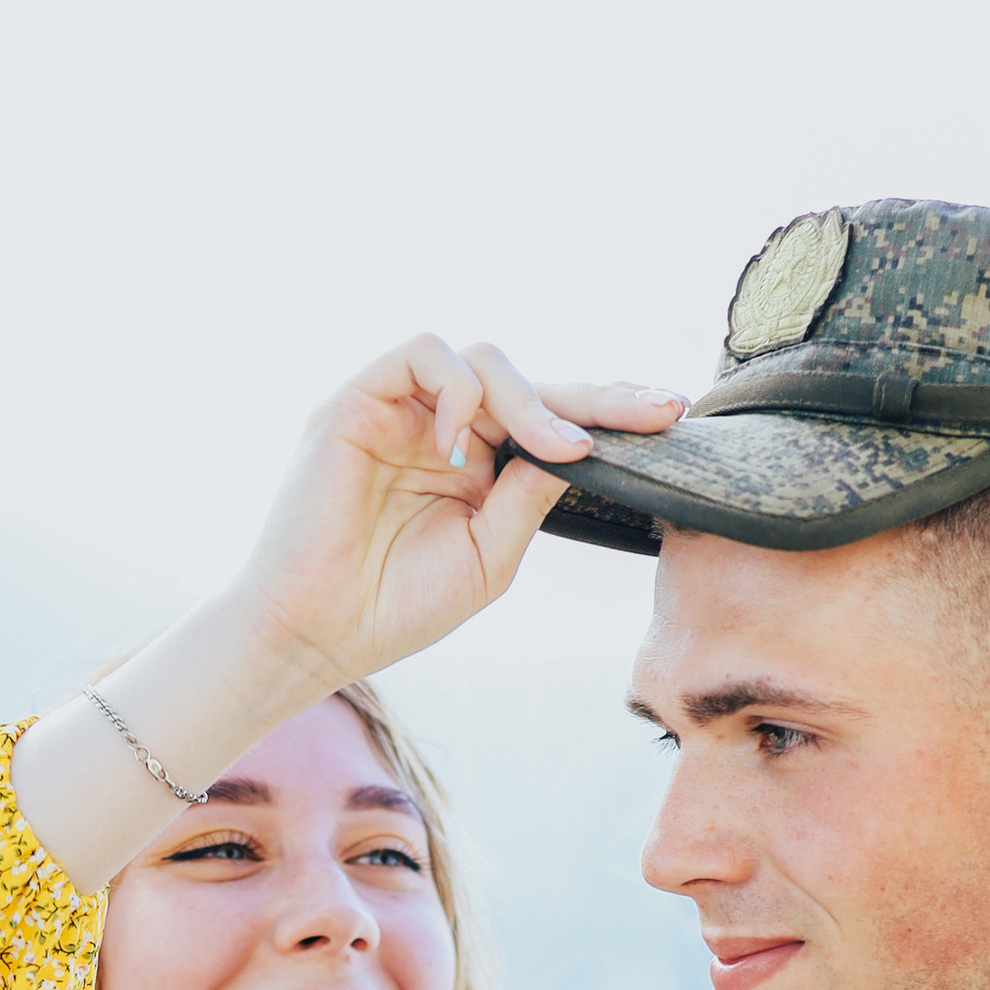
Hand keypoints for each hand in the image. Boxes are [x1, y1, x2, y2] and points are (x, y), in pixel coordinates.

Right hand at [228, 339, 677, 697]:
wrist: (316, 634)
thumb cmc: (397, 606)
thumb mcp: (490, 556)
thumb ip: (530, 498)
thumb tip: (577, 444)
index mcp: (476, 466)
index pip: (550, 422)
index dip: (609, 413)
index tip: (673, 414)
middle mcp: (441, 428)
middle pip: (530, 382)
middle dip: (597, 395)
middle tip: (650, 414)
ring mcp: (400, 410)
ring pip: (483, 360)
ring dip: (530, 401)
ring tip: (555, 451)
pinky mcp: (358, 400)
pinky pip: (424, 355)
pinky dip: (459, 391)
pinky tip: (464, 449)